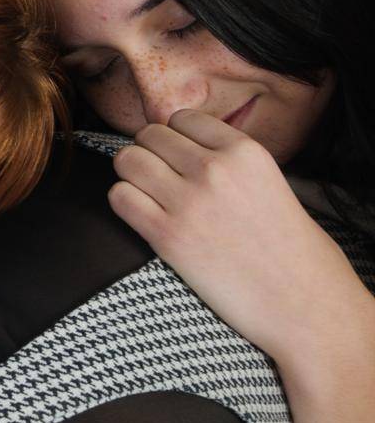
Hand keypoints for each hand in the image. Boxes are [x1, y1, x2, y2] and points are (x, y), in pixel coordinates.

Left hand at [108, 108, 361, 363]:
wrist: (303, 304)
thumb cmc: (290, 249)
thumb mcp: (270, 182)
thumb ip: (229, 159)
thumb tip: (182, 146)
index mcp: (245, 151)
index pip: (182, 118)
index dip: (175, 138)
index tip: (179, 159)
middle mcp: (215, 169)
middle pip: (148, 135)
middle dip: (149, 154)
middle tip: (161, 179)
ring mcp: (189, 201)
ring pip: (127, 160)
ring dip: (131, 176)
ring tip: (149, 196)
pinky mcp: (167, 236)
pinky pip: (119, 197)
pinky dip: (125, 203)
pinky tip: (144, 217)